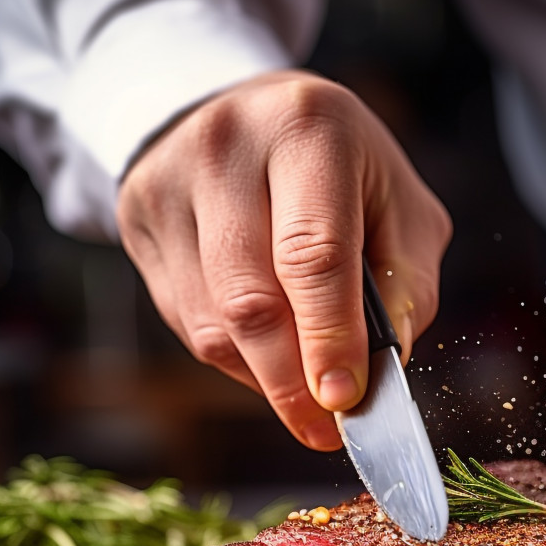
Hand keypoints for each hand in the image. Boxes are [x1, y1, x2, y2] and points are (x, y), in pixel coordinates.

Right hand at [116, 69, 451, 450]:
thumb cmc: (342, 171)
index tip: (343, 401)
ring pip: (212, 323)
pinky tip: (264, 349)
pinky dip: (233, 357)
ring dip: (263, 376)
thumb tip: (377, 371)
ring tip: (302, 386)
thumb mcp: (401, 209)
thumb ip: (408, 288)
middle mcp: (226, 148)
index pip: (313, 254)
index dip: (328, 338)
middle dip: (290, 382)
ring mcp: (169, 185)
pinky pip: (186, 322)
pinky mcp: (138, 220)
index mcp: (308, 129)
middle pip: (250, 300)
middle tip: (322, 429)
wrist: (248, 117)